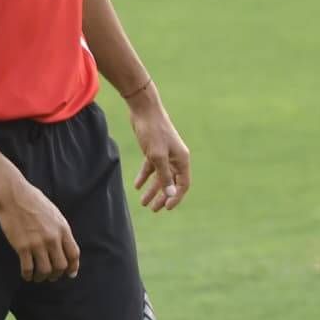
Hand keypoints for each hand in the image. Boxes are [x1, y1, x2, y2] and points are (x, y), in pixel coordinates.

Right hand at [0, 176, 79, 282]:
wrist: (13, 194)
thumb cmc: (33, 200)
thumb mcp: (54, 213)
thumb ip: (60, 229)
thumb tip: (64, 245)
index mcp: (62, 229)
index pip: (73, 254)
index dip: (73, 267)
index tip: (70, 274)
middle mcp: (52, 238)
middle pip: (60, 266)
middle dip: (56, 275)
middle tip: (51, 277)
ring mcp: (37, 243)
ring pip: (45, 270)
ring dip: (41, 277)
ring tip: (37, 277)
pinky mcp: (22, 246)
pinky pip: (28, 268)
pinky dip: (28, 275)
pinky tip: (26, 275)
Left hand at [127, 87, 190, 211]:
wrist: (144, 109)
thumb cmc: (153, 131)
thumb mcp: (157, 157)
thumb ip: (164, 176)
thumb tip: (170, 195)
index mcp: (182, 159)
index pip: (183, 184)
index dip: (176, 197)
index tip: (166, 208)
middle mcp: (176, 158)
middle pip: (171, 182)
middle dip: (162, 197)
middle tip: (153, 209)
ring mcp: (165, 154)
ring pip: (160, 176)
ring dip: (152, 189)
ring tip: (143, 202)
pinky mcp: (153, 150)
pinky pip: (151, 167)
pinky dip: (144, 176)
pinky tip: (137, 186)